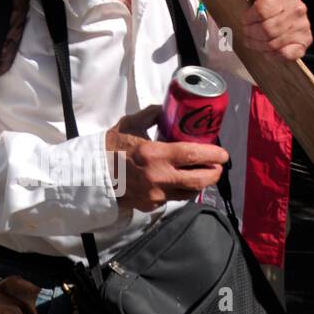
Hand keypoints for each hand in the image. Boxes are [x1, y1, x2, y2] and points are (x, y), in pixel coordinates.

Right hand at [105, 106, 226, 211]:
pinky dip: (180, 190)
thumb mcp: (130, 124)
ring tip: (202, 174)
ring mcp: (156, 195)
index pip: (193, 155)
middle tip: (217, 166)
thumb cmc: (110, 147)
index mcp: (155, 154)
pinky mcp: (151, 205)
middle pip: (199, 180)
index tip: (222, 153)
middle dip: (214, 173)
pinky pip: (173, 198)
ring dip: (200, 184)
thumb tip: (168, 108)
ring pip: (189, 192)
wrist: (91, 174)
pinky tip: (177, 182)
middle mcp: (159, 177)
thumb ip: (152, 115)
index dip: (213, 154)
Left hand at [232, 0, 311, 60]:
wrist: (284, 6)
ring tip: (253, 39)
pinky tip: (267, 49)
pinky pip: (287, 54)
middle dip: (251, 33)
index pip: (262, 11)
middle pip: (267, 30)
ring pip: (274, 43)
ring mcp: (302, 26)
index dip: (248, 18)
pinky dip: (273, 55)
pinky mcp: (304, 41)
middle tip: (247, 31)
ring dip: (258, 45)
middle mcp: (297, 8)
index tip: (246, 19)